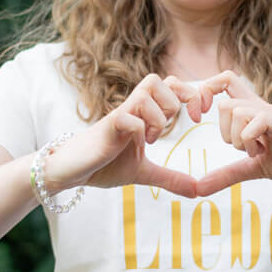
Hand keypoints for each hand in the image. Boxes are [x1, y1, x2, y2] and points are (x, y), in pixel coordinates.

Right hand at [44, 74, 206, 198]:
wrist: (72, 171)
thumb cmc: (105, 165)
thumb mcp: (144, 172)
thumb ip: (170, 178)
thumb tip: (197, 191)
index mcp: (143, 113)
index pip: (170, 85)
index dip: (191, 93)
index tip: (199, 116)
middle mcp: (131, 109)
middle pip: (158, 79)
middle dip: (177, 100)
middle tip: (179, 125)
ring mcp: (119, 116)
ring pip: (146, 93)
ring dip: (158, 116)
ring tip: (152, 139)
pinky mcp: (107, 128)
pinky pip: (129, 117)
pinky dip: (140, 129)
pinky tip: (139, 144)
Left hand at [194, 71, 271, 195]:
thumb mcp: (254, 168)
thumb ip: (227, 174)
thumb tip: (198, 188)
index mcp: (252, 113)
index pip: (224, 81)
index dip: (204, 93)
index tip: (199, 119)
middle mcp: (261, 108)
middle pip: (223, 99)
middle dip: (221, 129)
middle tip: (239, 148)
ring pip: (234, 109)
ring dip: (237, 137)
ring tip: (256, 151)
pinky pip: (253, 120)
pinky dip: (249, 139)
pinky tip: (263, 151)